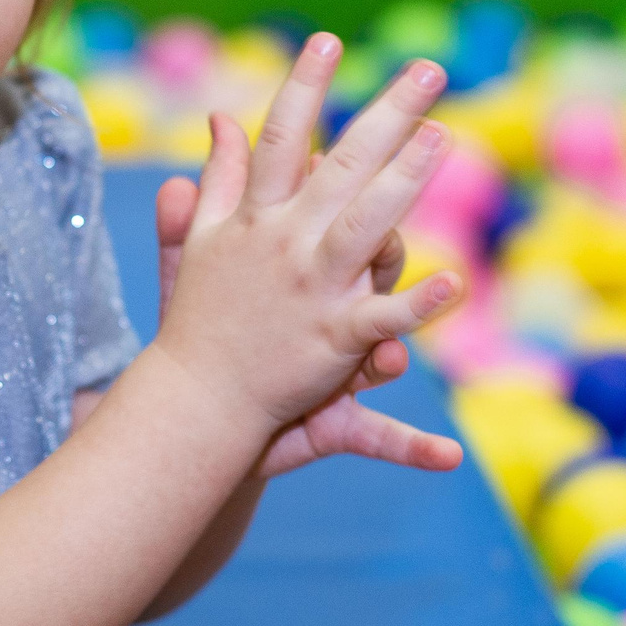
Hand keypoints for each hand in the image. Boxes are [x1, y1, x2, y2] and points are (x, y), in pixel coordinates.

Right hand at [149, 34, 463, 437]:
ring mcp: (311, 289)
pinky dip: (416, 303)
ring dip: (405, 178)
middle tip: (428, 70)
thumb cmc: (201, 316)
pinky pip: (381, 317)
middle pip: (341, 165)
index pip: (281, 136)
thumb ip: (219, 177)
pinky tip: (454, 281)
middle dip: (386, 113)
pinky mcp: (333, 339)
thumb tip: (221, 116)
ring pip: (366, 224)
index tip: (328, 40)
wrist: (195, 400)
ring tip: (443, 137)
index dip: (305, 86)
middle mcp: (285, 243)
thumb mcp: (201, 239)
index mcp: (256, 217)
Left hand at [155, 156, 461, 478]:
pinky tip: (447, 456)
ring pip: (382, 353)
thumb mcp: (193, 277)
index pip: (333, 227)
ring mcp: (343, 372)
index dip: (329, 206)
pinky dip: (420, 448)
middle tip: (380, 254)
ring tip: (390, 360)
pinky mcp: (339, 424)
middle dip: (386, 265)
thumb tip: (178, 169)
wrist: (205, 413)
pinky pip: (386, 437)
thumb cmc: (208, 333)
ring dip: (391, 358)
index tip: (316, 174)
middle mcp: (335, 314)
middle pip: (372, 279)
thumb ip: (190, 223)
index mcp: (307, 271)